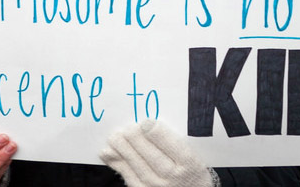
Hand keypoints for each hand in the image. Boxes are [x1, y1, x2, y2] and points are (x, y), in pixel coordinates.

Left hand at [100, 120, 216, 186]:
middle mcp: (174, 178)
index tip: (146, 122)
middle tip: (127, 128)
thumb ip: (173, 141)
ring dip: (123, 149)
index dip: (156, 132)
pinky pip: (128, 177)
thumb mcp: (192, 154)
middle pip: (153, 156)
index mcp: (190, 164)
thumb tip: (146, 126)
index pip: (172, 146)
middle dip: (137, 139)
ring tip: (114, 136)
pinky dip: (116, 163)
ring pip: (138, 166)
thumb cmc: (189, 170)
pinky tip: (108, 152)